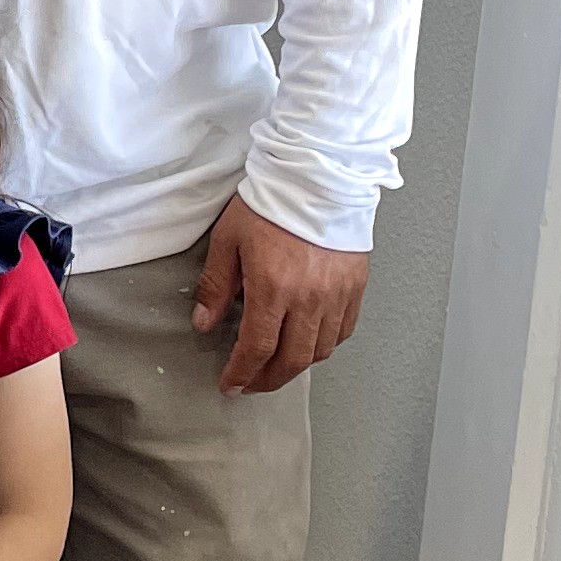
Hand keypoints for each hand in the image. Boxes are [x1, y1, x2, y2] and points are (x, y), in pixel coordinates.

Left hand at [194, 196, 368, 394]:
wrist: (318, 175)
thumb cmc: (272, 202)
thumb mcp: (228, 239)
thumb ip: (216, 285)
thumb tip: (204, 322)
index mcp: (274, 288)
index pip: (257, 349)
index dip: (242, 373)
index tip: (231, 385)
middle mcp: (309, 299)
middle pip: (292, 360)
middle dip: (268, 380)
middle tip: (251, 384)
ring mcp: (337, 295)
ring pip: (320, 350)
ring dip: (297, 366)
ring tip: (276, 366)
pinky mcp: (356, 287)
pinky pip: (343, 331)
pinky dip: (325, 345)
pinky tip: (309, 344)